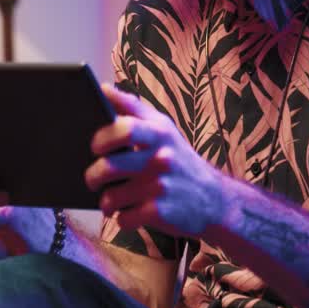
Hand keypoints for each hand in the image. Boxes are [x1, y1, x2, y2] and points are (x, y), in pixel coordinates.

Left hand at [84, 84, 225, 237]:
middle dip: (93, 175)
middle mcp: (161, 158)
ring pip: (111, 197)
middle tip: (94, 178)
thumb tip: (104, 89)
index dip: (102, 136)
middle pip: (110, 166)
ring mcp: (161, 186)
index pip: (124, 126)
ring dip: (106, 202)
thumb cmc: (180, 160)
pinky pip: (124, 219)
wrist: (215, 200)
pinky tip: (131, 213)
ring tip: (111, 199)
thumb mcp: (164, 129)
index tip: (95, 146)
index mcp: (159, 133)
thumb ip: (133, 108)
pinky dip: (122, 218)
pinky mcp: (161, 212)